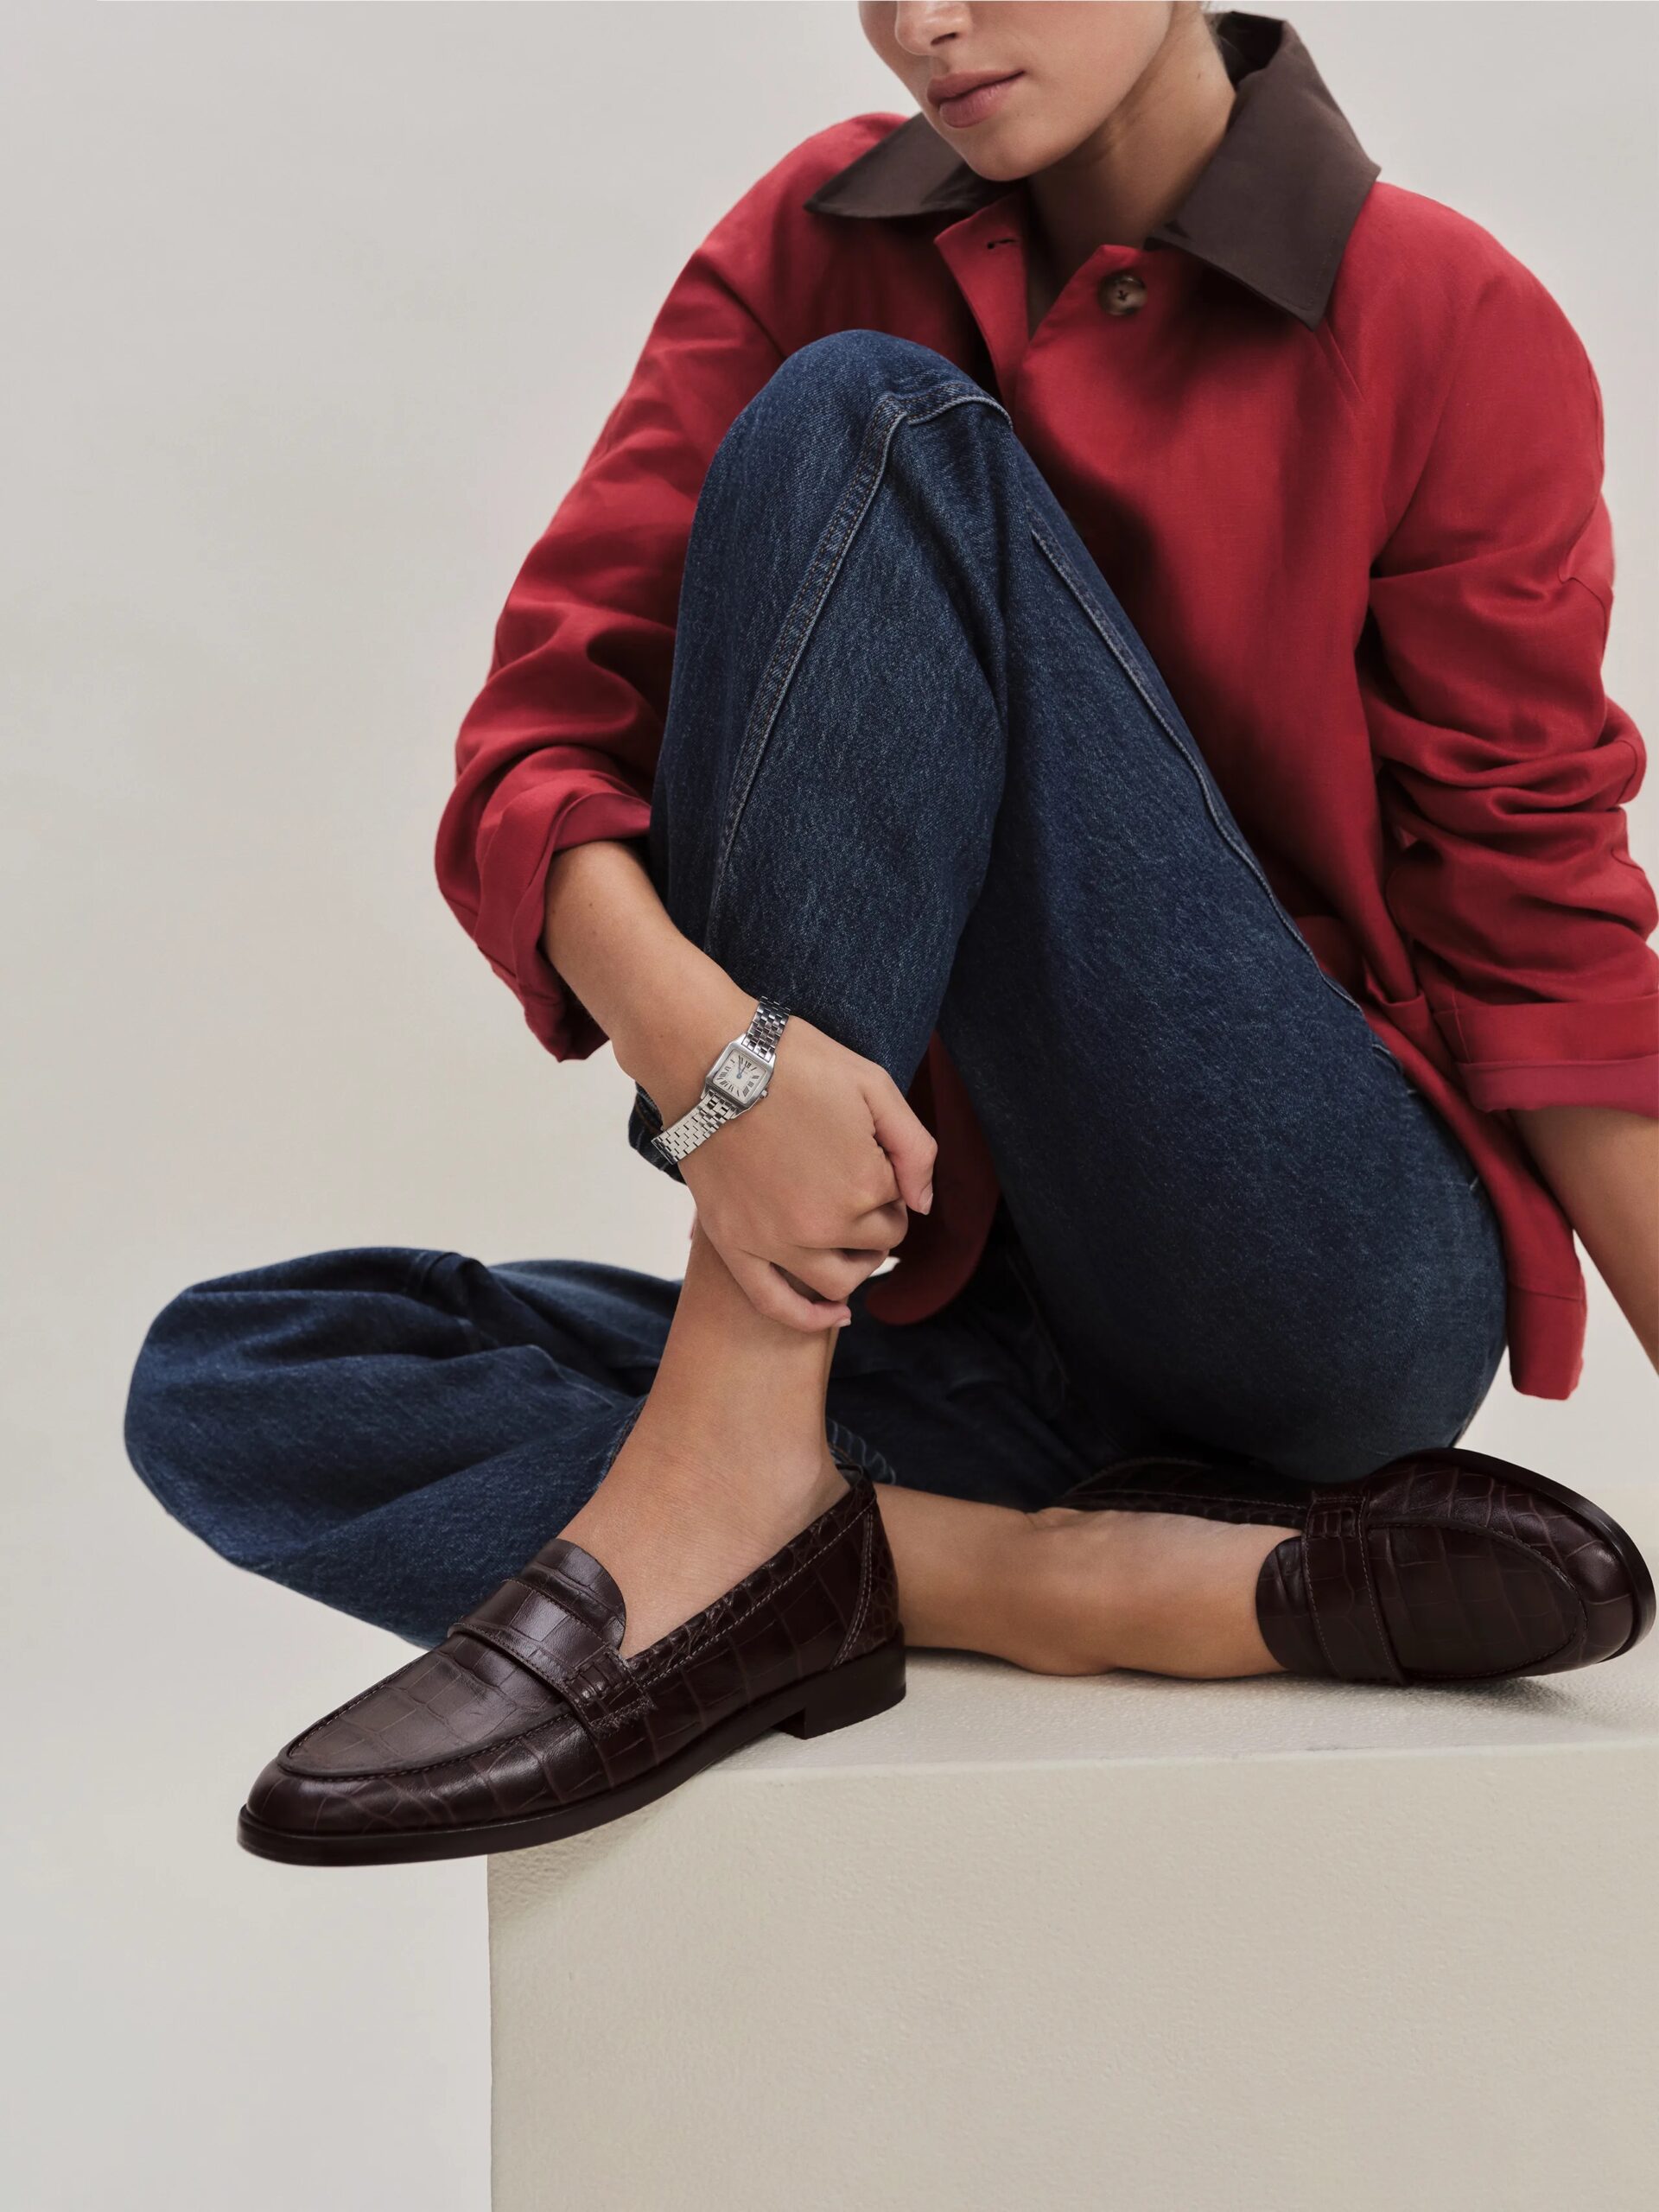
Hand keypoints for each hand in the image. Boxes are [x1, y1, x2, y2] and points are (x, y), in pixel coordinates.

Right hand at [617, 953, 935, 1331]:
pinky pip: (777, 1304)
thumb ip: (915, 1149)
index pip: (899, 1209)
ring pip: (838, 1282)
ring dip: (853, 1266)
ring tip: (846, 1239)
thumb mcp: (874, 1085)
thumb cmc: (794, 1062)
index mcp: (863, 1185)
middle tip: (852, 1186)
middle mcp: (823, 1224)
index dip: (889, 1185)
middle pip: (874, 1247)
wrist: (709, 1058)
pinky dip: (809, 1318)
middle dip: (875, 1222)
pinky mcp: (734, 1246)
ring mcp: (775, 1242)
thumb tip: (924, 1206)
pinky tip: (834, 1314)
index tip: (867, 1158)